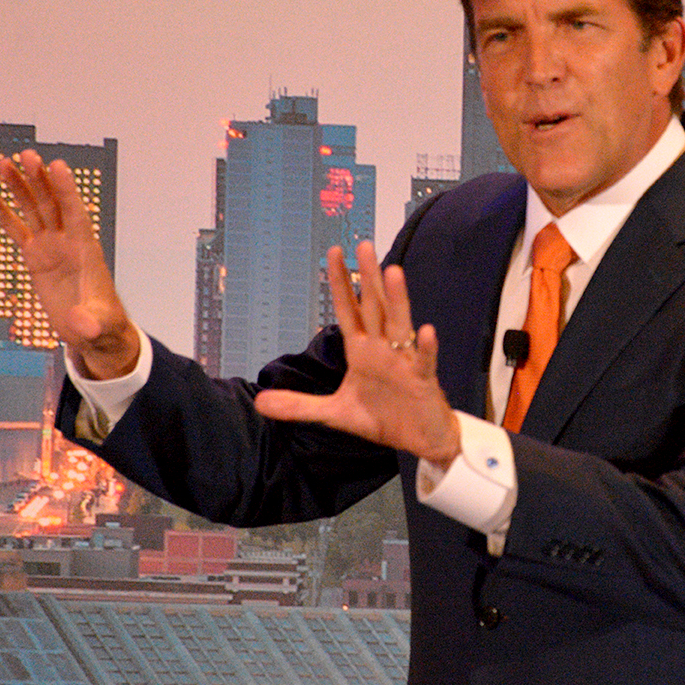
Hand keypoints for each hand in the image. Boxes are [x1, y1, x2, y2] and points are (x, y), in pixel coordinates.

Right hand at [0, 149, 139, 378]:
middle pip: (52, 204)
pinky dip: (0, 210)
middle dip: (40, 180)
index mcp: (86, 249)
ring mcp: (50, 245)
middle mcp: (67, 241)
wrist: (92, 328)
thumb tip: (80, 326)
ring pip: (33, 209)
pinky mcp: (35, 255)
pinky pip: (15, 228)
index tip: (58, 166)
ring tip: (4, 163)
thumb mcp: (97, 325)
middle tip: (27, 155)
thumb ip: (90, 322)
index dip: (67, 190)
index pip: (76, 213)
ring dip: (20, 186)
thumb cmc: (100, 322)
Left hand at [254, 242, 460, 465]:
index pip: (348, 310)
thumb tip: (259, 402)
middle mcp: (382, 349)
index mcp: (362, 351)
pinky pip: (423, 361)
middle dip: (368, 277)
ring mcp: (404, 362)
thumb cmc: (383, 417)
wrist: (419, 439)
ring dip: (396, 299)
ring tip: (392, 271)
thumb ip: (299, 405)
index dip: (340, 282)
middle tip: (364, 245)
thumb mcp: (335, 413)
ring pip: (399, 324)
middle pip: (374, 307)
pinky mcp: (422, 381)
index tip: (334, 253)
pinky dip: (424, 347)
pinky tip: (424, 331)